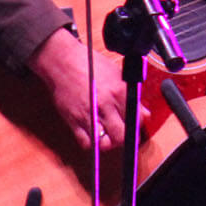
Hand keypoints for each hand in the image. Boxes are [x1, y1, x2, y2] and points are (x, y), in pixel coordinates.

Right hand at [28, 26, 142, 152]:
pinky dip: (92, 143)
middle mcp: (105, 105)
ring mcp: (89, 114)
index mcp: (119, 91)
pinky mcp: (74, 120)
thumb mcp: (117, 74)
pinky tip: (94, 134)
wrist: (63, 62)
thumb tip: (142, 111)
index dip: (137, 123)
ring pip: (105, 143)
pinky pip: (86, 142)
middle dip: (125, 137)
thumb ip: (131, 94)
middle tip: (123, 133)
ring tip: (109, 135)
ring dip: (109, 142)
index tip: (135, 124)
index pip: (137, 119)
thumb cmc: (89, 64)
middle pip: (122, 135)